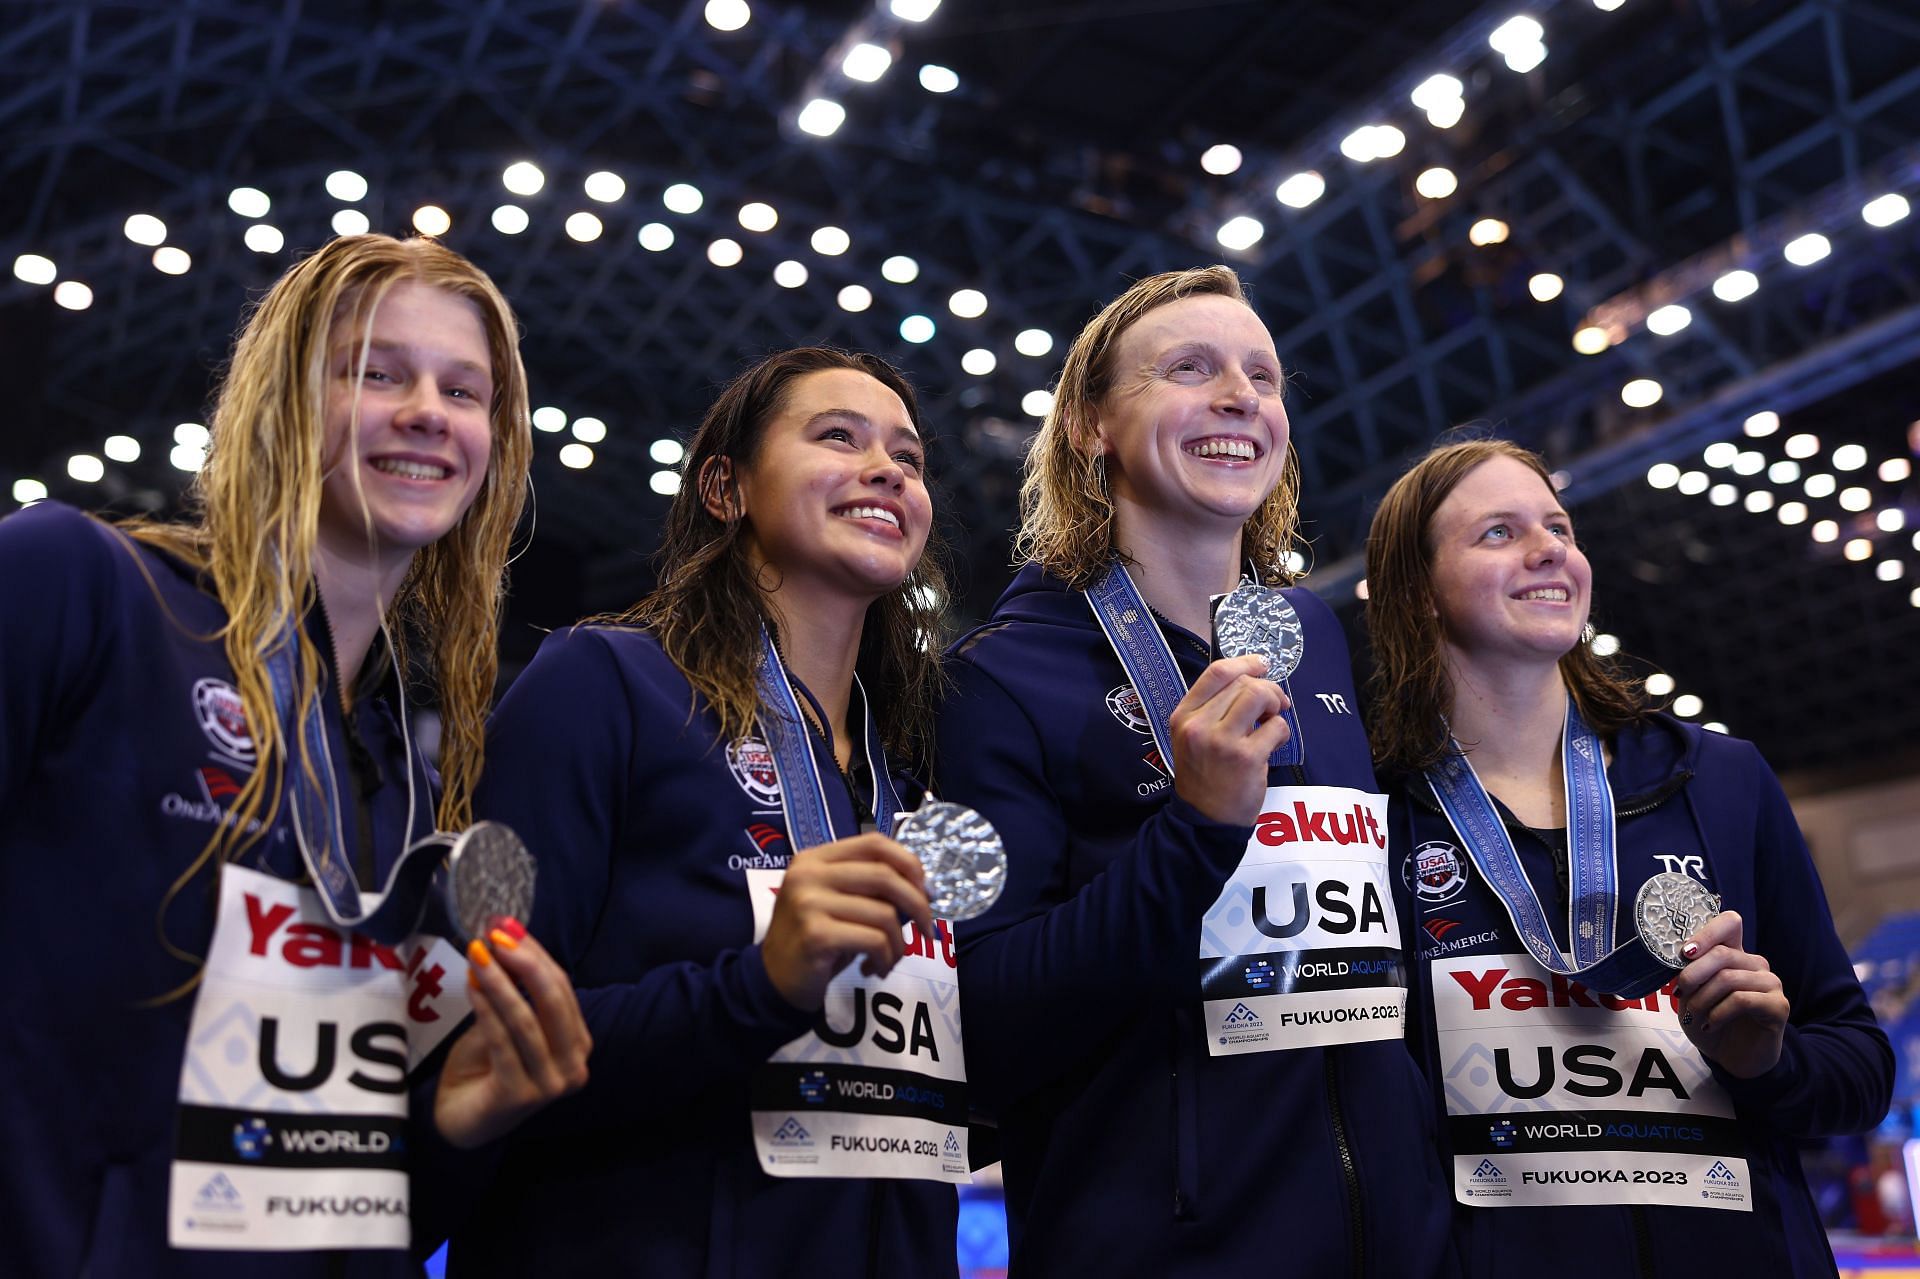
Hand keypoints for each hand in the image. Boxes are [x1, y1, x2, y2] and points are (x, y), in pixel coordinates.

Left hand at [434, 920, 591, 1148]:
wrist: (462, 1120)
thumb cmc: (487, 1067)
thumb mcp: (507, 1023)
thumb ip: (514, 990)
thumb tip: (507, 934)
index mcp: (579, 1045)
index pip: (562, 988)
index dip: (535, 953)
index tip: (507, 926)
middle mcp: (574, 1066)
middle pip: (553, 1001)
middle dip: (524, 962)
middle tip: (495, 935)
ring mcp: (550, 1085)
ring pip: (526, 1020)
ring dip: (500, 982)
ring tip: (477, 955)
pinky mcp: (520, 1096)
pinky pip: (502, 1041)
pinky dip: (487, 1009)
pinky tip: (472, 985)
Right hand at [761, 834, 933, 1011]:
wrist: (775, 979)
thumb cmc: (817, 939)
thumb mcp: (839, 903)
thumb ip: (870, 888)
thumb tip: (925, 888)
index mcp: (815, 859)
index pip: (874, 843)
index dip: (909, 863)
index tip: (926, 890)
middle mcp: (809, 874)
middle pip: (885, 876)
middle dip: (917, 905)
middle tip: (927, 931)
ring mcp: (809, 903)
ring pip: (884, 914)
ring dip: (898, 944)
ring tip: (889, 959)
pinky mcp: (816, 934)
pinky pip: (874, 940)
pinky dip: (885, 959)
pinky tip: (873, 969)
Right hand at [1169, 655, 1291, 825]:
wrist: (1205, 818)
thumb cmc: (1205, 774)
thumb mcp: (1193, 736)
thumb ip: (1214, 708)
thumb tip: (1253, 678)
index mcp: (1184, 716)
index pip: (1216, 672)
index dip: (1245, 662)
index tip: (1261, 665)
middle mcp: (1199, 725)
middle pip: (1243, 683)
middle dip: (1267, 689)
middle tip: (1274, 706)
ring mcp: (1222, 741)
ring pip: (1259, 697)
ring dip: (1275, 705)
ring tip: (1273, 720)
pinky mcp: (1246, 758)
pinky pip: (1276, 727)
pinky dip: (1282, 731)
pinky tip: (1273, 744)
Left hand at [1671, 910, 1789, 1078]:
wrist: (1730, 1057)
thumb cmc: (1709, 1021)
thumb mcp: (1691, 995)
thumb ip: (1688, 973)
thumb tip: (1677, 957)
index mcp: (1734, 954)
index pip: (1730, 923)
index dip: (1706, 933)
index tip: (1684, 953)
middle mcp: (1755, 964)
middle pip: (1721, 954)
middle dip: (1692, 974)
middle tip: (1679, 993)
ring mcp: (1770, 983)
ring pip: (1728, 978)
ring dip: (1702, 998)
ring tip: (1694, 1015)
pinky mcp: (1778, 1006)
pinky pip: (1742, 1000)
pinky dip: (1718, 1013)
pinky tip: (1710, 1024)